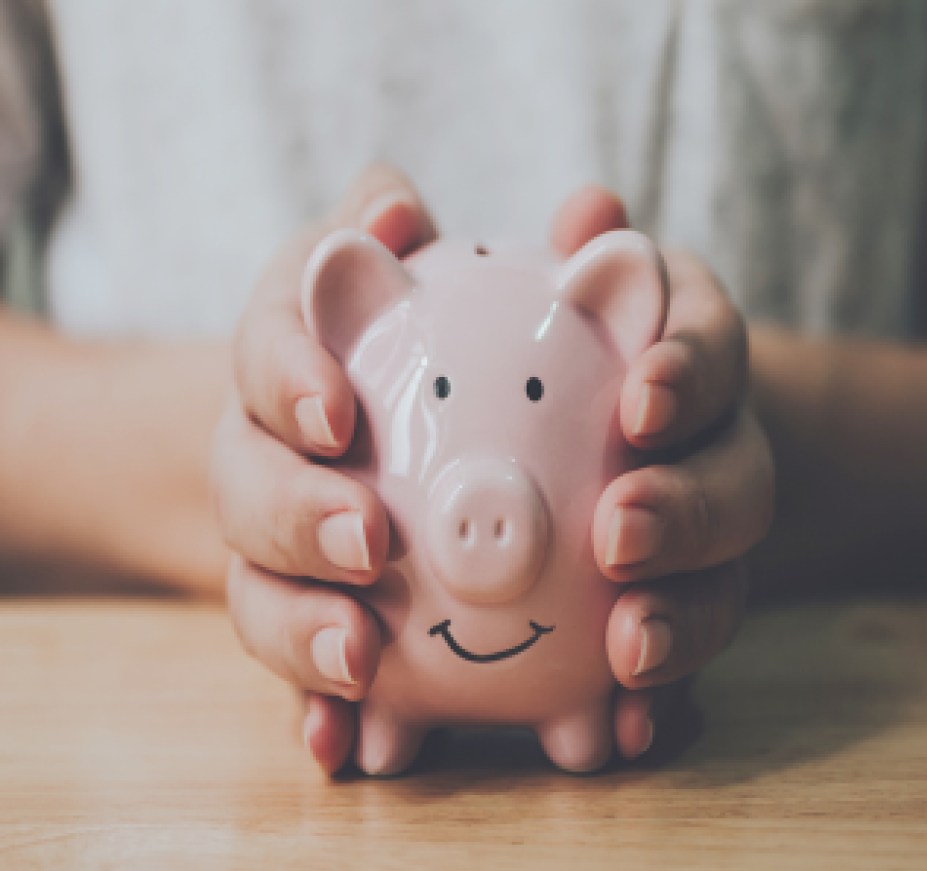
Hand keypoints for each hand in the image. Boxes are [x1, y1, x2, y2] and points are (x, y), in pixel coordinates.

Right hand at [210, 164, 437, 773]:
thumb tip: (397, 202)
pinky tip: (346, 747)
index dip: (288, 378)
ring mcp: (271, 550)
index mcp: (282, 365)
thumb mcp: (372, 271)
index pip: (265, 354)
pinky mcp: (298, 618)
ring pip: (260, 593)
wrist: (324, 432)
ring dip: (301, 631)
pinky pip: (298, 670)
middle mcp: (259, 459)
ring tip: (361, 664)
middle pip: (250, 490)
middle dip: (299, 515)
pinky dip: (315, 710)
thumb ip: (383, 228)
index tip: (336, 410)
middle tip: (368, 540)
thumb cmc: (371, 339)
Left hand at [556, 190, 773, 759]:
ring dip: (681, 621)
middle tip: (620, 532)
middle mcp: (715, 452)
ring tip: (627, 655)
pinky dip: (660, 701)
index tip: (641, 400)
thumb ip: (578, 263)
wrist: (598, 442)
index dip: (689, 373)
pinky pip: (680, 661)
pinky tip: (620, 734)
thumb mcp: (565, 298)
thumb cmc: (559, 355)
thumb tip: (592, 209)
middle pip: (737, 483)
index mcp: (686, 363)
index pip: (711, 351)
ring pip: (721, 585)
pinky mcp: (676, 613)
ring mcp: (703, 545)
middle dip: (687, 510)